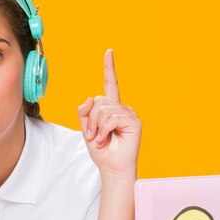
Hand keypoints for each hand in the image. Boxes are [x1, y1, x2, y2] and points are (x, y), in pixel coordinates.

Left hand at [77, 50, 140, 179]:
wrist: (111, 168)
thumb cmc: (102, 151)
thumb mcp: (86, 130)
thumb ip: (84, 113)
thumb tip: (89, 99)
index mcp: (111, 108)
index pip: (110, 84)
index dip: (109, 68)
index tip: (109, 52)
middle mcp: (122, 108)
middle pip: (98, 100)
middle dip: (90, 120)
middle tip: (93, 136)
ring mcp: (129, 114)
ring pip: (103, 109)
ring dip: (96, 127)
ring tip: (101, 140)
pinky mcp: (134, 122)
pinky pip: (111, 118)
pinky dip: (104, 131)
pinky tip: (107, 140)